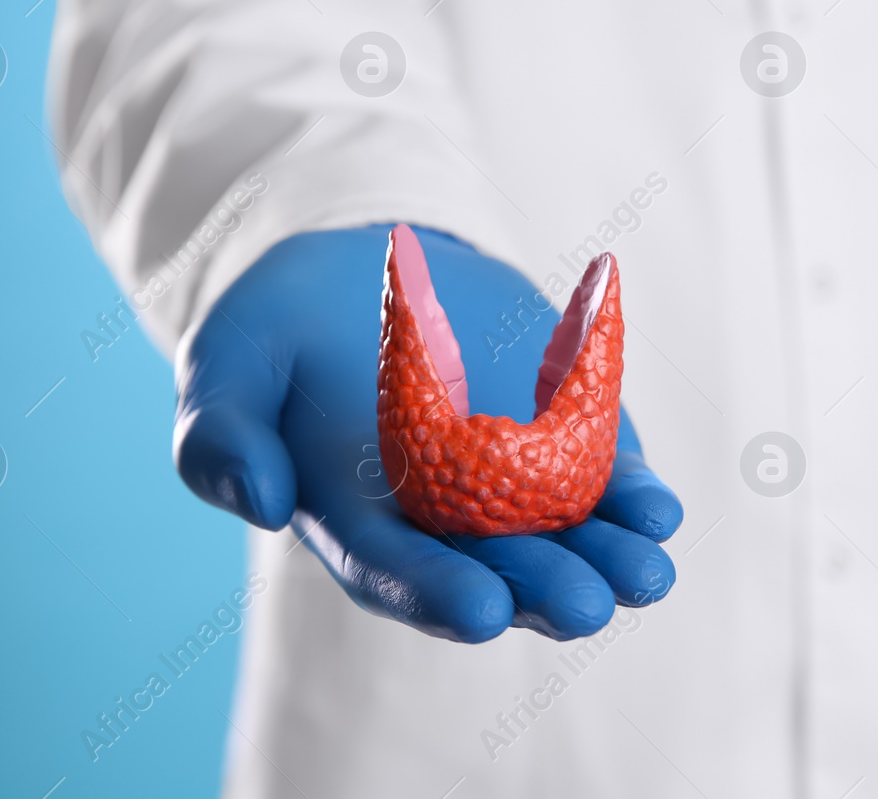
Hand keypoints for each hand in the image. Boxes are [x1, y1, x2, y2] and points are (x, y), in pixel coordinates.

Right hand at [173, 225, 683, 641]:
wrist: (361, 267)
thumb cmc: (279, 325)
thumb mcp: (226, 361)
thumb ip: (218, 433)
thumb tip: (255, 501)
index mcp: (352, 517)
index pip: (393, 570)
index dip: (433, 592)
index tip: (480, 610)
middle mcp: (436, 519)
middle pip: (493, 569)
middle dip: (542, 590)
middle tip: (589, 605)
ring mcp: (505, 483)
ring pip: (561, 538)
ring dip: (606, 560)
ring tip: (647, 573)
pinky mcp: (557, 437)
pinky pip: (600, 475)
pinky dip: (630, 495)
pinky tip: (659, 510)